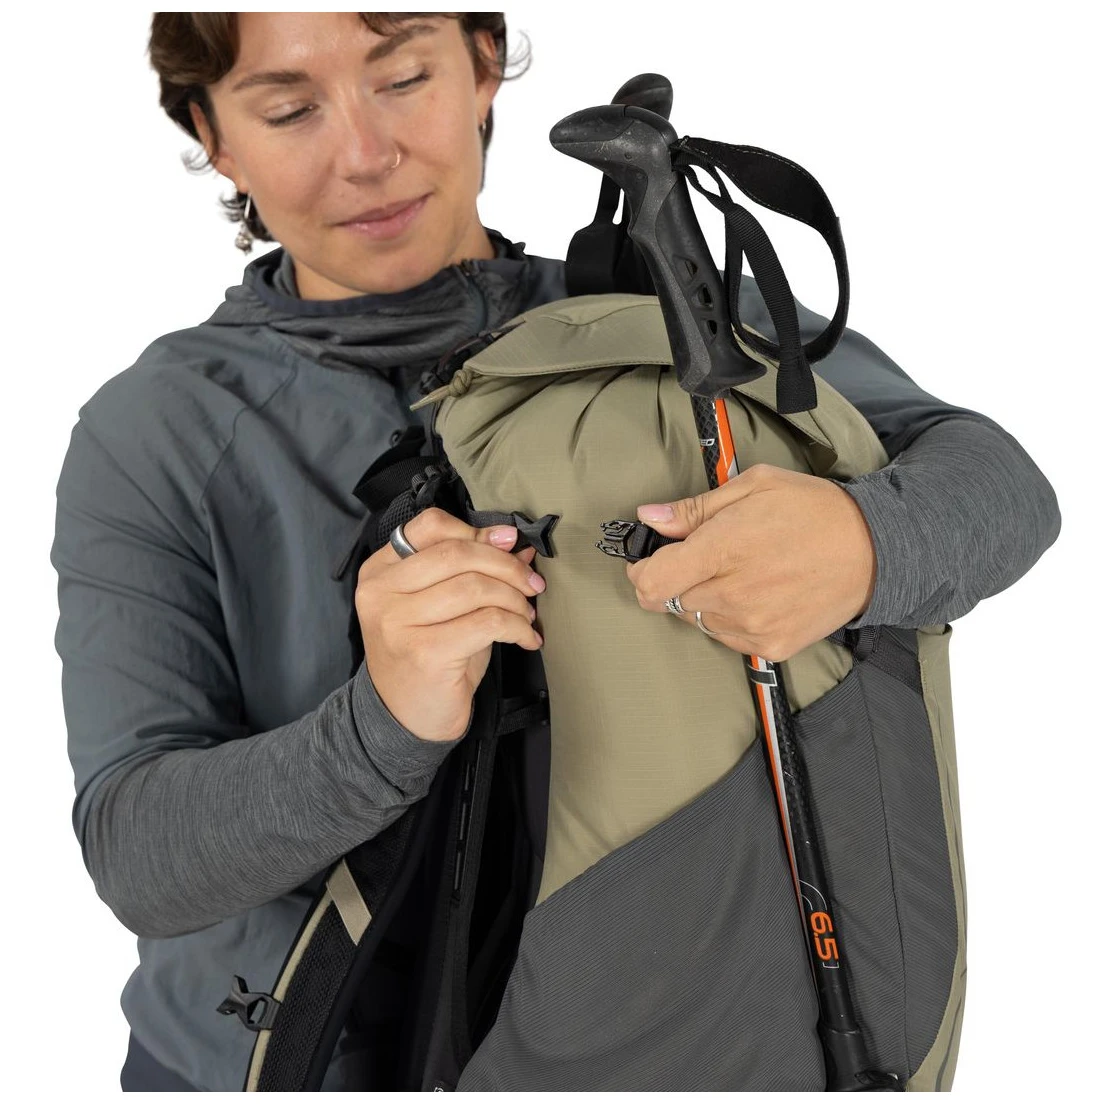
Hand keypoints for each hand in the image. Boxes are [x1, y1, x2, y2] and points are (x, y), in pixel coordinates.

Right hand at [356, 508, 545, 741]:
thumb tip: (516, 546)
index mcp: (380, 571)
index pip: (429, 526)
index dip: (476, 530)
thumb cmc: (427, 656)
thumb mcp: (447, 606)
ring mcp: (398, 623)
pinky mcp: (424, 652)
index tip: (509, 541)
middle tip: (532, 584)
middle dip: (505, 566)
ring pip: (474, 587)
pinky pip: (487, 622)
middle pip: (457, 554)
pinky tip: (526, 638)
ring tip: (527, 615)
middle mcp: (382, 593)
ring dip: (514, 599)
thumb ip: (473, 571)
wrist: (405, 718)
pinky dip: (517, 627)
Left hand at [625, 463, 876, 661]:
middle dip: (676, 580)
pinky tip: (757, 594)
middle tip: (705, 559)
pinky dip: (729, 619)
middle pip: (669, 602)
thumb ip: (694, 509)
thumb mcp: (753, 487)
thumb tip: (649, 517)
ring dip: (703, 600)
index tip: (647, 560)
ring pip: (697, 621)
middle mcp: (733, 595)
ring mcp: (752, 626)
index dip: (641, 571)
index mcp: (722, 550)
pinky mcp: (770, 646)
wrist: (875, 550)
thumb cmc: (814, 511)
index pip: (651, 582)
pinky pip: (727, 637)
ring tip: (740, 573)